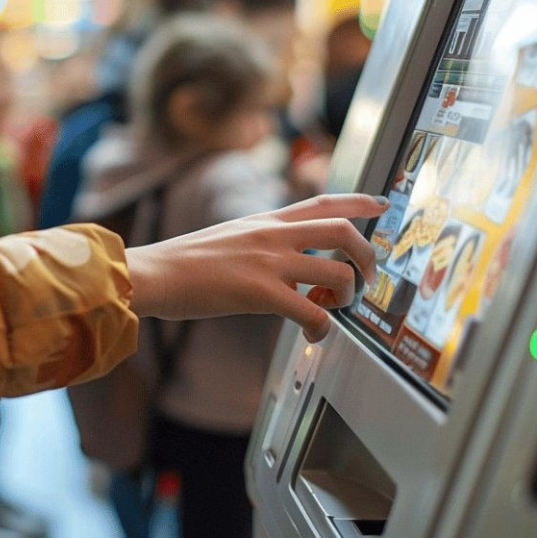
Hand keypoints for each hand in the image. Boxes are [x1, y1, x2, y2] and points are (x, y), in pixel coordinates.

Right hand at [124, 194, 388, 341]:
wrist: (153, 273)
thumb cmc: (183, 262)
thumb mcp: (230, 236)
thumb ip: (262, 242)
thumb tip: (287, 261)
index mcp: (266, 219)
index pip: (323, 202)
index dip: (359, 202)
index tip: (383, 205)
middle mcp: (273, 234)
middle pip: (343, 233)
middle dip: (367, 258)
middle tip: (366, 281)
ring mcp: (269, 261)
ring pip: (338, 274)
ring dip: (347, 298)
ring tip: (331, 311)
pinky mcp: (260, 292)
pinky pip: (312, 312)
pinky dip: (322, 328)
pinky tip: (313, 335)